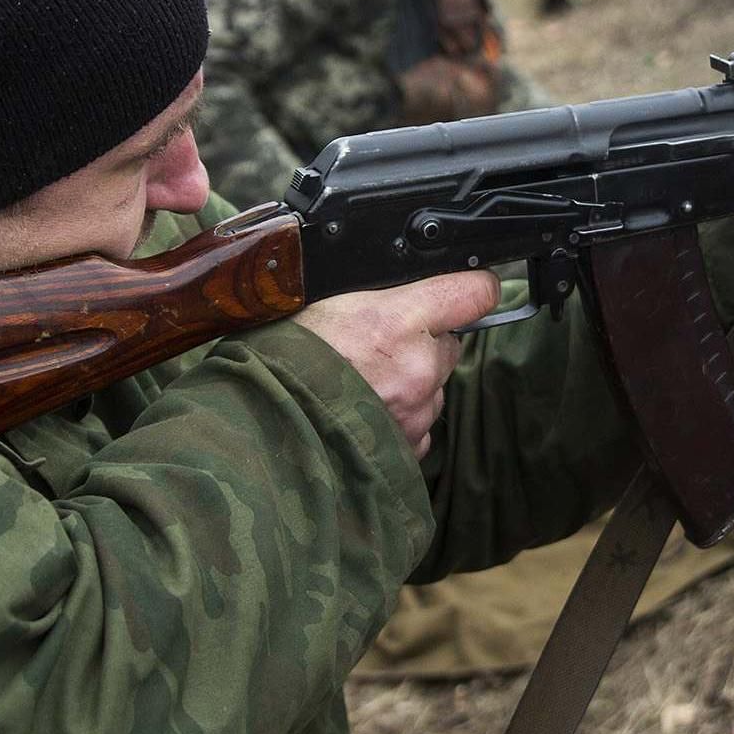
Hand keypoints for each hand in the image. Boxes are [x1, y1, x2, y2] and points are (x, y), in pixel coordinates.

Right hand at [295, 270, 500, 455]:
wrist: (260, 422)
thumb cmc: (282, 359)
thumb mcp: (324, 300)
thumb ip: (374, 295)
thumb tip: (397, 286)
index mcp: (399, 322)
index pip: (473, 293)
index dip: (472, 288)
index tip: (470, 288)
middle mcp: (418, 369)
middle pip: (448, 345)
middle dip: (423, 343)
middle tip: (376, 345)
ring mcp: (416, 412)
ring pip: (433, 388)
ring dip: (410, 384)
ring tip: (360, 383)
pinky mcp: (408, 446)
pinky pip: (419, 426)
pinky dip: (399, 418)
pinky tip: (363, 411)